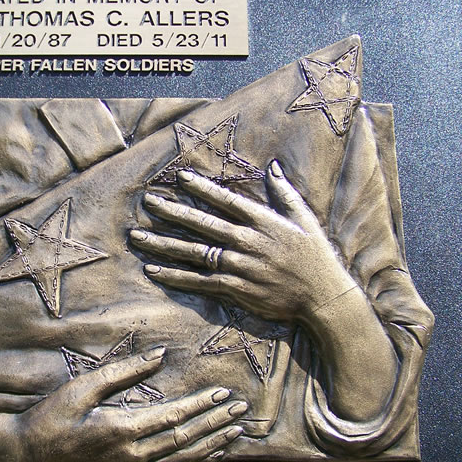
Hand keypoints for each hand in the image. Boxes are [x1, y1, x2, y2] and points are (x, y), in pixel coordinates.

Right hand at [0, 347, 247, 461]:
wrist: (30, 454)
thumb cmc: (54, 415)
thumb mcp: (84, 387)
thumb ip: (124, 372)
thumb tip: (159, 354)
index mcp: (121, 429)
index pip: (173, 418)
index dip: (200, 405)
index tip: (222, 393)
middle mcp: (132, 455)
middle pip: (185, 438)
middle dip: (214, 422)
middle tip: (241, 409)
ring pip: (183, 458)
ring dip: (212, 443)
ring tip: (236, 431)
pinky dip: (195, 461)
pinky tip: (212, 453)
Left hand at [131, 161, 356, 326]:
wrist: (323, 295)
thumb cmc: (315, 255)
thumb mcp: (304, 218)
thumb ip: (284, 192)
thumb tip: (272, 166)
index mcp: (262, 221)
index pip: (225, 200)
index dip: (202, 188)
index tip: (180, 178)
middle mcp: (246, 241)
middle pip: (202, 224)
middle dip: (172, 211)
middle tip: (147, 202)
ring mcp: (238, 266)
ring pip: (193, 252)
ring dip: (163, 244)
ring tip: (138, 237)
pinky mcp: (235, 288)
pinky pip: (198, 281)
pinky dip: (175, 277)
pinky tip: (154, 271)